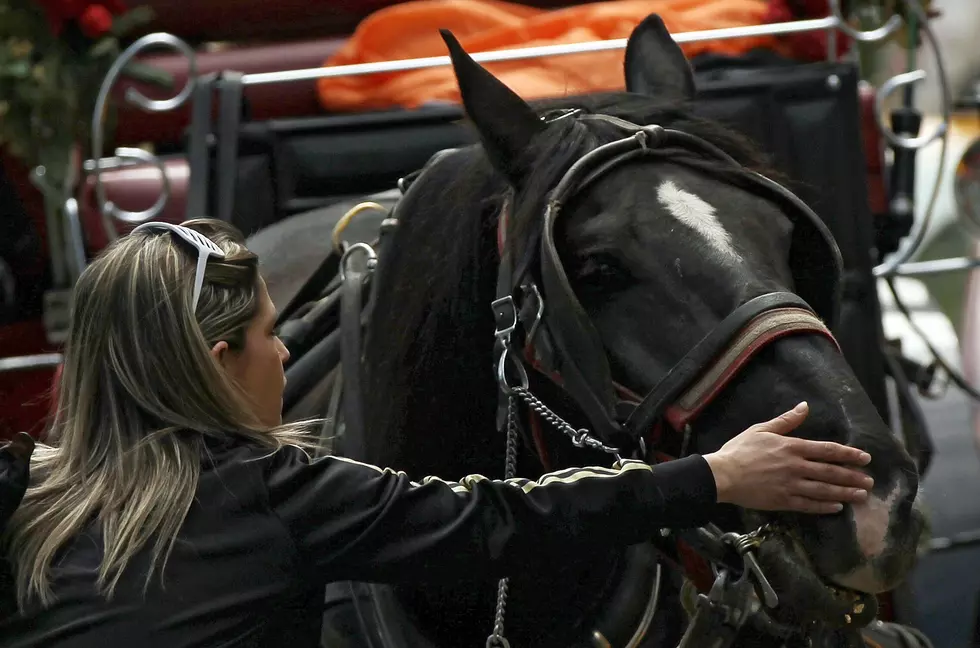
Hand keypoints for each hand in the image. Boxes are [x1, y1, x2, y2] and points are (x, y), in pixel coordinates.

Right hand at [703, 402, 873, 513]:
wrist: (722, 475)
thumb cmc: (739, 450)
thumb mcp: (761, 429)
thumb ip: (786, 421)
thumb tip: (805, 406)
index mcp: (791, 447)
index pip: (827, 450)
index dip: (849, 454)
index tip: (865, 458)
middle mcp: (796, 467)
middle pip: (831, 472)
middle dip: (853, 476)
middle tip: (870, 481)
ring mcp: (790, 485)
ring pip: (824, 490)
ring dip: (845, 492)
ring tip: (861, 496)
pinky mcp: (783, 501)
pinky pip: (809, 505)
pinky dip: (824, 506)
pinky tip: (837, 507)